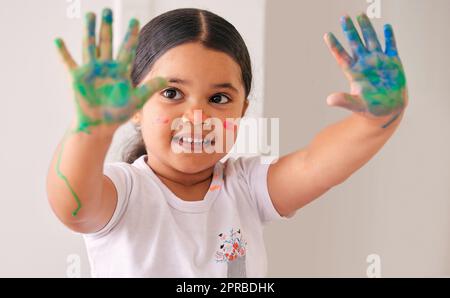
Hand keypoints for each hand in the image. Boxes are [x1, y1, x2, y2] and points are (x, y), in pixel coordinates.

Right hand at [54, 8, 166, 133]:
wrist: (100, 125)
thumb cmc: (118, 114)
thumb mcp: (136, 100)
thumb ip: (149, 88)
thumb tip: (166, 80)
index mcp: (121, 71)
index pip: (127, 49)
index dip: (131, 35)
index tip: (136, 20)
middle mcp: (106, 67)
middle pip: (107, 42)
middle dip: (108, 26)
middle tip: (108, 10)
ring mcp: (91, 71)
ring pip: (90, 46)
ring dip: (89, 31)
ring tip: (90, 15)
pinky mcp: (78, 77)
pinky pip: (69, 62)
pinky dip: (63, 52)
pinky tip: (58, 40)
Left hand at [324, 13, 407, 127]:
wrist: (388, 110)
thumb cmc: (370, 109)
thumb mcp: (356, 105)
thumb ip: (344, 101)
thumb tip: (329, 100)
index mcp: (354, 73)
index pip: (342, 56)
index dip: (335, 46)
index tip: (327, 35)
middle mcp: (365, 64)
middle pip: (355, 44)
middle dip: (350, 30)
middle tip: (344, 17)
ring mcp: (378, 61)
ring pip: (371, 40)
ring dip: (366, 28)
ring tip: (361, 15)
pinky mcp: (392, 62)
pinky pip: (390, 46)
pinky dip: (389, 37)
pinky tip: (387, 27)